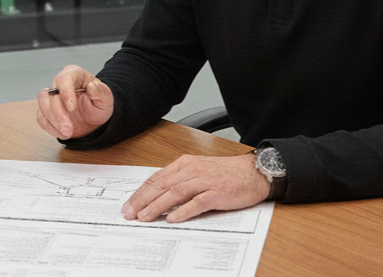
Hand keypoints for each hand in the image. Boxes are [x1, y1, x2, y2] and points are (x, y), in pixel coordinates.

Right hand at [36, 65, 113, 140]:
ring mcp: (51, 96)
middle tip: (69, 129)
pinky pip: (41, 117)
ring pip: (43, 104)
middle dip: (59, 114)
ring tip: (67, 133)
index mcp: (75, 74)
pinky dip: (50, 127)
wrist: (93, 120)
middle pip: (51, 94)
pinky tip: (62, 133)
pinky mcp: (46, 110)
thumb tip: (92, 86)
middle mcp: (60, 83)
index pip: (65, 78)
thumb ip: (101, 92)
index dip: (66, 92)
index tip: (71, 108)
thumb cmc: (98, 105)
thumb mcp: (106, 99)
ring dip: (52, 120)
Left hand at [122, 153, 269, 223]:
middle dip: (143, 200)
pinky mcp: (217, 193)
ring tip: (145, 217)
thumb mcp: (198, 171)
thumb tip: (159, 196)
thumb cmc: (226, 173)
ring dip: (158, 205)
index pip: (157, 178)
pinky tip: (172, 218)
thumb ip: (180, 180)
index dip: (141, 192)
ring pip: (175, 192)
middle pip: (162, 185)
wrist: (253, 172)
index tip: (129, 204)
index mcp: (185, 164)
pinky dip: (183, 210)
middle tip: (129, 213)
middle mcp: (192, 170)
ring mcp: (204, 181)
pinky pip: (197, 202)